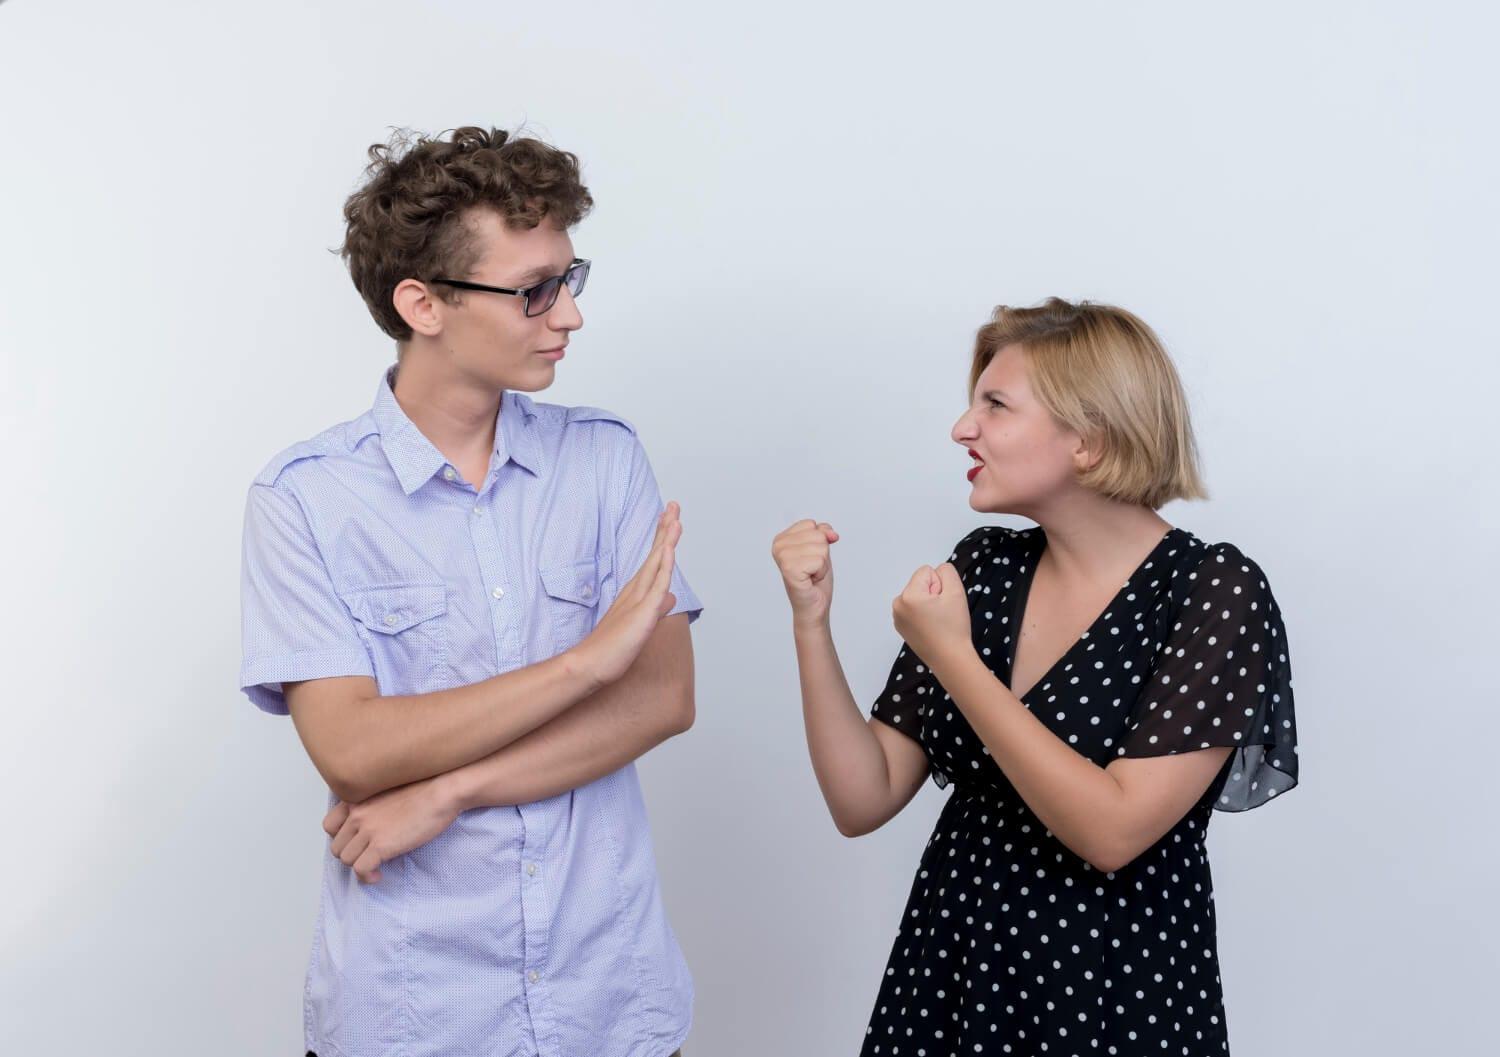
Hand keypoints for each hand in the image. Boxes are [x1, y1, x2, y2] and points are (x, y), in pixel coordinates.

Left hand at [322, 776, 461, 883]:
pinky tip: (378, 875)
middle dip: (352, 855)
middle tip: (369, 857)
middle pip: (337, 847)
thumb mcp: (389, 791)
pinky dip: (367, 877)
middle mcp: (357, 814)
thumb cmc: (425, 789)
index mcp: (357, 800)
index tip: (356, 843)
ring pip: (346, 860)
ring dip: (359, 867)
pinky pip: (360, 869)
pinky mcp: (381, 846)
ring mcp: (368, 830)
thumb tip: (375, 825)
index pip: (329, 825)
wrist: (441, 792)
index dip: (341, 838)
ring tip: (375, 868)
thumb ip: (373, 805)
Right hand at [571, 502, 680, 687]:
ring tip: (674, 516)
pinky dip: (663, 564)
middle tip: (673, 505)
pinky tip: (668, 548)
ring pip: (656, 563)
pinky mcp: (642, 612)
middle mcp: (636, 590)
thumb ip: (655, 608)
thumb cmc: (609, 649)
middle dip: (665, 529)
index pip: (654, 561)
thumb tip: (670, 596)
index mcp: (636, 593)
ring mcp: (638, 599)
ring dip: (666, 538)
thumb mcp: (640, 624)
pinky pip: (656, 584)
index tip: (670, 520)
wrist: (588, 665)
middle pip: (655, 554)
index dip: (663, 540)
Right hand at [771, 519, 840, 628]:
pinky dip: (821, 572)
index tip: (810, 558)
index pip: (811, 524)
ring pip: (821, 547)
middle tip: (812, 569)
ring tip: (811, 575)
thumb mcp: (821, 549)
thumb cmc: (815, 580)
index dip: (819, 542)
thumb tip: (830, 534)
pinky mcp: (790, 569)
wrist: (814, 606)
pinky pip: (820, 560)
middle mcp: (778, 546)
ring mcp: (783, 557)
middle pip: (817, 534)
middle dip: (822, 554)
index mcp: (781, 539)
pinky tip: (810, 580)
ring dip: (822, 564)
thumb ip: (823, 533)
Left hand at [891, 562, 974, 675]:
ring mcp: (897, 617)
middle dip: (933, 594)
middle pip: (920, 584)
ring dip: (928, 604)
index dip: (940, 584)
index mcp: (907, 596)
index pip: (927, 572)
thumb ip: (947, 572)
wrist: (950, 659)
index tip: (944, 603)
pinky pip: (914, 609)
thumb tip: (937, 571)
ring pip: (918, 596)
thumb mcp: (956, 591)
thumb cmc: (953, 627)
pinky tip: (931, 628)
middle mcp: (897, 605)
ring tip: (937, 621)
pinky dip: (923, 615)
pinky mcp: (901, 627)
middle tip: (942, 614)